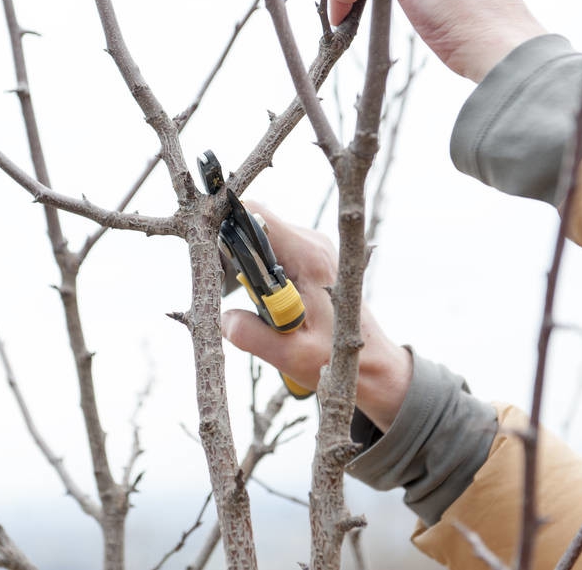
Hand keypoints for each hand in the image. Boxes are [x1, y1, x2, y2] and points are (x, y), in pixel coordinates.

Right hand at [220, 202, 411, 429]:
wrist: (374, 365)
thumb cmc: (338, 360)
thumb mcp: (290, 356)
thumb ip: (249, 335)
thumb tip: (221, 318)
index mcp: (309, 257)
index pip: (256, 215)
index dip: (224, 226)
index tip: (207, 254)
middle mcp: (313, 244)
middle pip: (255, 225)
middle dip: (232, 253)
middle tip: (225, 289)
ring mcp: (315, 248)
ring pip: (263, 239)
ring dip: (246, 266)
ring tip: (248, 301)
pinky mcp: (313, 258)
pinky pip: (275, 251)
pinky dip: (260, 271)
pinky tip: (264, 301)